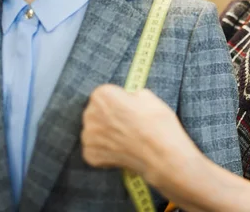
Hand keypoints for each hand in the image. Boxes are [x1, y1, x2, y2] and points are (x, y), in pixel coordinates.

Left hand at [81, 84, 201, 187]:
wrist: (161, 155)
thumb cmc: (157, 124)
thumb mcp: (149, 97)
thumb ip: (132, 95)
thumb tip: (130, 99)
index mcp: (103, 95)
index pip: (105, 94)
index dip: (118, 101)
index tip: (128, 108)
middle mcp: (90, 114)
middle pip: (97, 112)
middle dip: (109, 117)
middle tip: (128, 124)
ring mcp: (88, 136)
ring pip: (95, 131)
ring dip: (106, 134)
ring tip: (126, 138)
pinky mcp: (90, 154)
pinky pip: (96, 149)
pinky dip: (106, 150)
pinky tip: (122, 150)